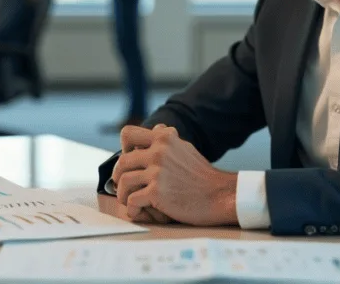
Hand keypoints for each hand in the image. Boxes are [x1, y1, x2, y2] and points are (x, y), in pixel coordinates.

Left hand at [111, 124, 237, 226]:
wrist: (220, 196)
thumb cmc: (202, 175)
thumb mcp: (185, 148)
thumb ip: (168, 140)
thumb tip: (157, 128)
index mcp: (164, 138)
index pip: (127, 134)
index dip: (123, 148)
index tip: (129, 161)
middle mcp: (159, 150)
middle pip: (121, 161)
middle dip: (119, 176)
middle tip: (124, 186)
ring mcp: (157, 171)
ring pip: (123, 181)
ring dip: (123, 194)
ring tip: (130, 201)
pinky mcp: (157, 191)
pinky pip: (131, 201)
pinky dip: (132, 209)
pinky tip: (138, 211)